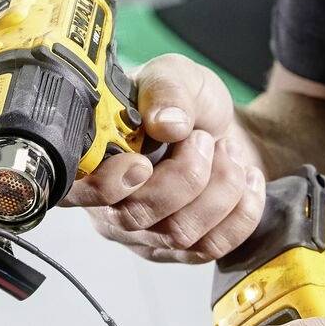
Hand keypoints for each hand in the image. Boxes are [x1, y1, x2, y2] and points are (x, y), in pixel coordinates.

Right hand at [64, 54, 266, 263]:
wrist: (222, 125)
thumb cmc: (184, 101)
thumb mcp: (174, 74)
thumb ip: (167, 90)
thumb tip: (166, 123)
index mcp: (90, 161)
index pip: (76, 193)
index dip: (108, 184)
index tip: (145, 159)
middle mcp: (108, 207)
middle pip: (136, 217)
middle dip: (185, 175)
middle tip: (203, 139)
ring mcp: (145, 235)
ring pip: (179, 234)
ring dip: (219, 187)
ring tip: (227, 151)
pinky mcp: (182, 251)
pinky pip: (212, 247)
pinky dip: (240, 211)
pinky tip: (247, 178)